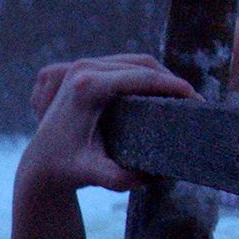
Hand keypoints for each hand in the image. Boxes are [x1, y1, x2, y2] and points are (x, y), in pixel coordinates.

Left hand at [21, 55, 196, 192]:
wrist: (41, 164)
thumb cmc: (69, 170)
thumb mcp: (94, 174)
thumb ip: (119, 178)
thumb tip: (146, 175)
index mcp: (88, 86)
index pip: (142, 78)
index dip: (173, 86)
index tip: (197, 100)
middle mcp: (83, 69)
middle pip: (142, 63)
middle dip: (172, 79)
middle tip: (196, 101)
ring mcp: (81, 66)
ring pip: (135, 61)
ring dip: (161, 76)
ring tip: (183, 98)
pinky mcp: (83, 69)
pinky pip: (124, 65)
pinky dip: (146, 76)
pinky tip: (162, 94)